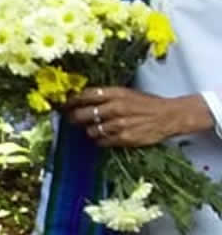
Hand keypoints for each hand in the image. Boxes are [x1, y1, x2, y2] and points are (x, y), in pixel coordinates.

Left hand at [64, 87, 212, 147]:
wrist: (169, 116)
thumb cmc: (146, 103)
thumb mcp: (126, 93)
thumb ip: (106, 96)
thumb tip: (81, 99)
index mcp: (115, 93)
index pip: (84, 95)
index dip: (71, 101)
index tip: (64, 104)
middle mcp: (115, 107)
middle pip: (82, 114)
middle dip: (73, 117)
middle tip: (71, 119)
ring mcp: (119, 124)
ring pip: (91, 130)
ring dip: (89, 130)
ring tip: (93, 129)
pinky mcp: (124, 137)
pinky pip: (102, 141)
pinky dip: (99, 140)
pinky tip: (103, 137)